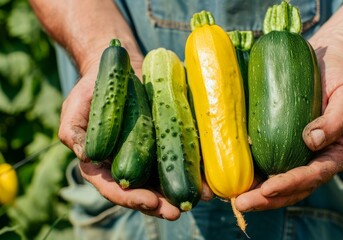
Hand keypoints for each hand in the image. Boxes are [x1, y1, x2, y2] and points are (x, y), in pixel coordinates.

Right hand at [58, 56, 213, 219]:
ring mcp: (150, 157)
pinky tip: (208, 178)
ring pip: (165, 182)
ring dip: (183, 192)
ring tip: (202, 198)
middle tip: (178, 211)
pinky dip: (194, 170)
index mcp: (102, 166)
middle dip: (161, 205)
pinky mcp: (166, 143)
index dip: (131, 198)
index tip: (150, 201)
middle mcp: (128, 167)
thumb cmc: (93, 90)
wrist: (122, 70)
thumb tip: (88, 157)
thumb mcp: (75, 108)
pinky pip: (180, 159)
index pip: (114, 190)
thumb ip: (73, 133)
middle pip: (144, 193)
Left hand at [235, 33, 342, 211]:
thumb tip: (312, 141)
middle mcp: (317, 159)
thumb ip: (335, 119)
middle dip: (267, 199)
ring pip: (280, 180)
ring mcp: (301, 153)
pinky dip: (255, 172)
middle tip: (240, 203)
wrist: (332, 61)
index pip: (312, 176)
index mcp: (335, 154)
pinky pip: (271, 162)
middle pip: (293, 188)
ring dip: (257, 193)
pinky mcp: (286, 142)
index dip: (290, 185)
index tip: (267, 189)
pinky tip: (235, 175)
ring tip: (232, 198)